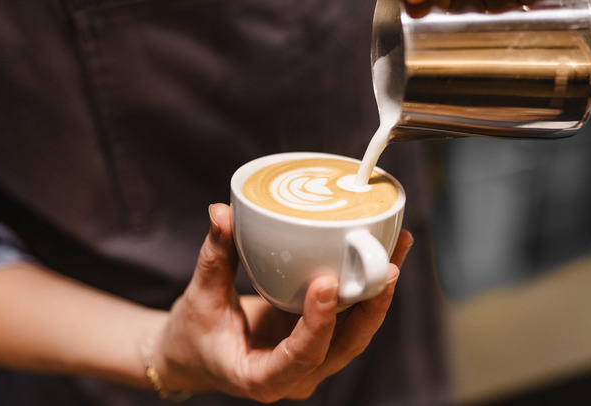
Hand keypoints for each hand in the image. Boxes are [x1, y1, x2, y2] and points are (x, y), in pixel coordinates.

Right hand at [150, 203, 412, 401]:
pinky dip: (369, 287)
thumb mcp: (199, 297)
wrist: (196, 353)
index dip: (318, 326)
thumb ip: (215, 256)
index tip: (327, 285)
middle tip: (387, 265)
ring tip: (397, 247)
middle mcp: (297, 375)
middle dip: (370, 306)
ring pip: (357, 331)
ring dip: (379, 291)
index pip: (300, 359)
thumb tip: (221, 212)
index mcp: (261, 377)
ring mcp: (314, 360)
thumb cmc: (194, 334)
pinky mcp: (322, 340)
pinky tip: (386, 252)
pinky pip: (352, 316)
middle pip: (345, 346)